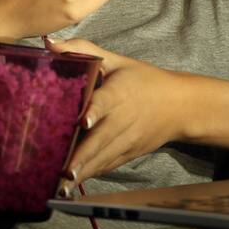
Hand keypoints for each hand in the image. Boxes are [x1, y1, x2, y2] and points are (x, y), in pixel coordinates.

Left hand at [44, 37, 191, 191]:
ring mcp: (129, 138)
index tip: (84, 120)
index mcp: (120, 92)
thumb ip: (83, 49)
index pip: (107, 101)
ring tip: (62, 185)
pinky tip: (75, 183)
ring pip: (105, 156)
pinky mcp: (131, 152)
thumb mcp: (117, 60)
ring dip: (84, 170)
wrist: (180, 105)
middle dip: (83, 155)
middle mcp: (124, 118)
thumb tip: (49, 44)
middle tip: (63, 170)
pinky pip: (110, 164)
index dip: (96, 111)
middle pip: (102, 138)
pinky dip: (94, 173)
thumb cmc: (144, 80)